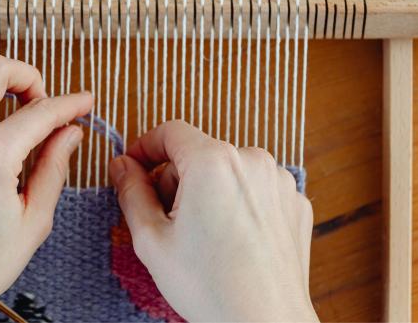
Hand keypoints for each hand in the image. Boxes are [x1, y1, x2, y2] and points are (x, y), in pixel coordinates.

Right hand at [109, 121, 316, 321]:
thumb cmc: (210, 286)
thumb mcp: (151, 239)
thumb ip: (131, 192)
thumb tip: (122, 165)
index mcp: (213, 162)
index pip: (170, 131)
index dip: (145, 147)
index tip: (134, 168)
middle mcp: (252, 161)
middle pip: (199, 153)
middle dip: (177, 179)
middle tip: (168, 222)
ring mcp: (279, 181)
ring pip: (228, 171)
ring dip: (209, 191)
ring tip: (203, 237)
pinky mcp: (295, 203)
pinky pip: (256, 190)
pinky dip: (239, 205)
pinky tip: (232, 241)